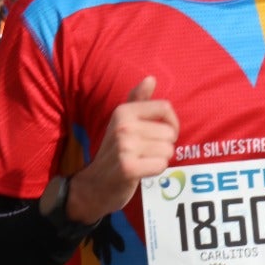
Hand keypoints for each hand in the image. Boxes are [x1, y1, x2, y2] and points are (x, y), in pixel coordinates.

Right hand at [68, 77, 178, 224]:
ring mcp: (124, 147)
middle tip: (145, 152)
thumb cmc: (114, 152)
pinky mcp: (128, 168)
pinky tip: (142, 172)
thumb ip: (137, 100)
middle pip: (170, 132)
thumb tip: (151, 79)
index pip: (165, 108)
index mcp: (123, 112)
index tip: (161, 134)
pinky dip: (155, 171)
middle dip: (163, 145)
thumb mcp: (122, 122)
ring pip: (168, 150)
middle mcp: (123, 126)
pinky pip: (161, 165)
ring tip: (143, 161)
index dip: (171, 123)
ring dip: (159, 159)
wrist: (93, 185)